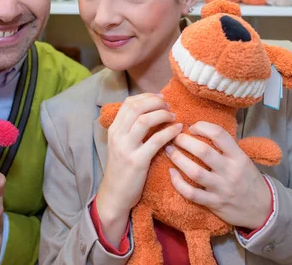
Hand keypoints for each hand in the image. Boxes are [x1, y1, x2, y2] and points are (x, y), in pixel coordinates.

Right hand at [95, 93, 182, 245]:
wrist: (115, 195)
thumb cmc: (122, 169)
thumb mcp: (121, 145)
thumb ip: (130, 129)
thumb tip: (150, 111)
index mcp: (113, 130)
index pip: (128, 103)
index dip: (146, 97)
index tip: (160, 98)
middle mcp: (117, 136)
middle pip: (136, 108)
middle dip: (155, 102)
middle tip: (168, 106)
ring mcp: (126, 148)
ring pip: (144, 120)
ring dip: (162, 114)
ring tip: (173, 116)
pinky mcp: (137, 161)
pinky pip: (156, 140)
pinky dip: (169, 132)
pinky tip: (178, 130)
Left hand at [165, 121, 271, 229]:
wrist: (263, 209)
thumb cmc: (249, 180)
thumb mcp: (243, 160)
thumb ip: (226, 148)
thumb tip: (201, 130)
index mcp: (238, 157)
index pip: (219, 134)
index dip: (201, 126)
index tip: (191, 127)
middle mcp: (230, 171)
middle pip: (203, 151)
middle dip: (184, 141)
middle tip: (175, 137)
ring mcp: (221, 188)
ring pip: (194, 171)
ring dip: (177, 158)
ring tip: (169, 150)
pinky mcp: (213, 203)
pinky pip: (191, 193)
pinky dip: (178, 182)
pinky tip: (171, 173)